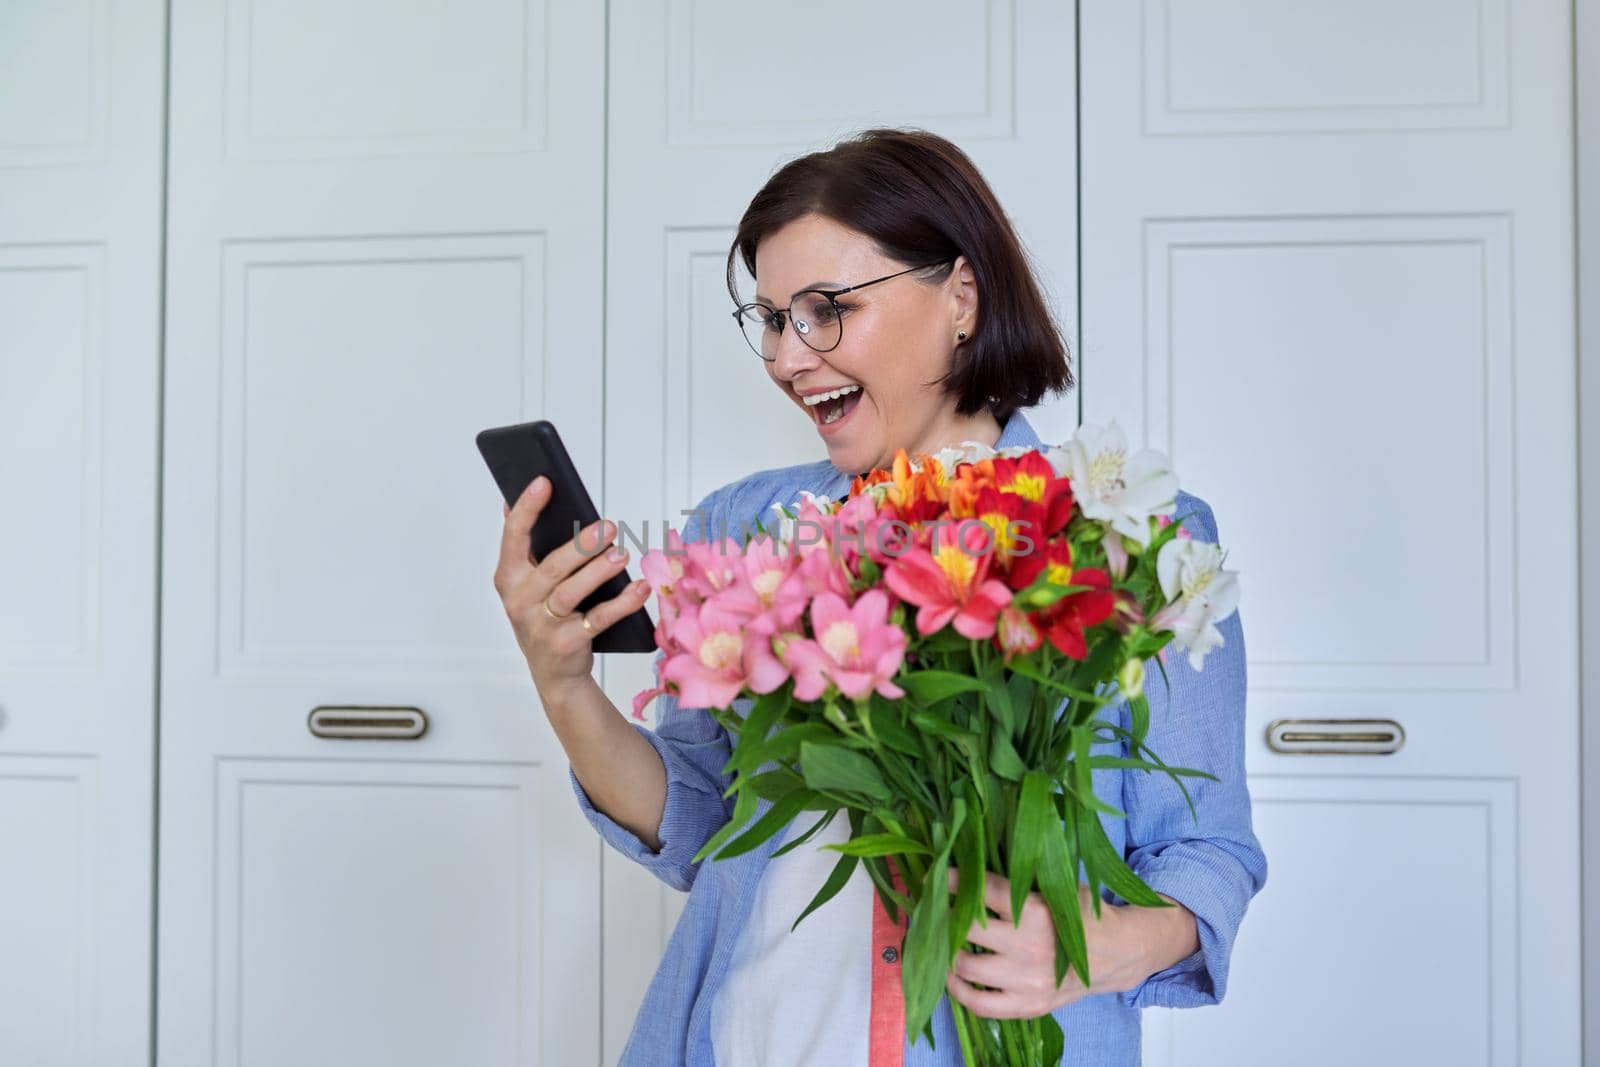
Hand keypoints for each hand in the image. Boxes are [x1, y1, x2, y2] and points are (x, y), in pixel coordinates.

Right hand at [493, 478, 650, 702]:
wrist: (554, 674)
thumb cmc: (545, 616)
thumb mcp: (529, 583)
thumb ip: (526, 547)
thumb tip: (512, 500)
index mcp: (509, 577)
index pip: (513, 536)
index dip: (527, 507)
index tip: (544, 481)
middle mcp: (519, 600)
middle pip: (551, 567)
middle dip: (580, 545)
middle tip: (609, 526)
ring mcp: (542, 624)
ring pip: (572, 592)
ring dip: (599, 572)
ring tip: (621, 555)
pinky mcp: (567, 643)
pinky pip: (599, 619)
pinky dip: (623, 603)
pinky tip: (640, 588)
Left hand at [943, 869, 1152, 1018]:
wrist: (1116, 954)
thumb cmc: (1081, 914)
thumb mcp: (1057, 886)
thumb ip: (1020, 879)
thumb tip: (976, 862)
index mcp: (1035, 910)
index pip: (983, 891)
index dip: (955, 882)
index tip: (939, 876)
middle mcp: (1029, 945)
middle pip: (966, 930)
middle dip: (945, 918)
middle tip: (936, 912)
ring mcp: (1028, 979)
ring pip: (967, 967)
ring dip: (947, 954)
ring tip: (940, 944)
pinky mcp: (1029, 1004)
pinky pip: (982, 1005)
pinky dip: (960, 992)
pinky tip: (953, 977)